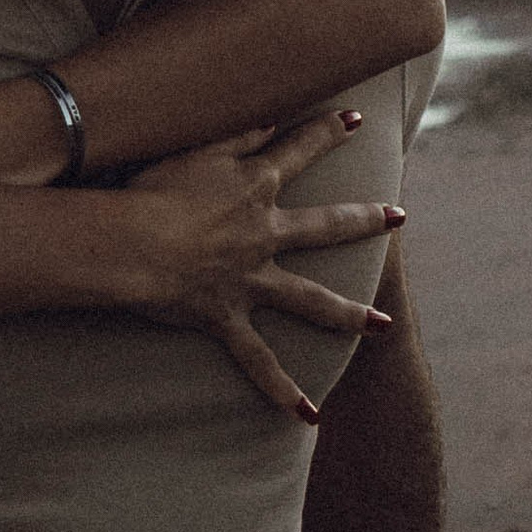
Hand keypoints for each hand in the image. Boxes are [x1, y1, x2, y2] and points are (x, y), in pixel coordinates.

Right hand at [121, 110, 401, 416]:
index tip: (357, 121)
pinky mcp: (228, 316)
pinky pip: (258, 360)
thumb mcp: (192, 147)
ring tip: (383, 326)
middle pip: (324, 225)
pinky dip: (281, 389)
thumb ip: (234, 132)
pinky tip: (307, 414)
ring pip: (311, 298)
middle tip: (399, 216)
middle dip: (364, 219)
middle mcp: (264, 232)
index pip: (297, 149)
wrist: (133, 243)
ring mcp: (251, 278)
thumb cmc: (151, 188)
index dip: (327, 132)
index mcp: (254, 185)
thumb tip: (270, 118)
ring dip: (349, 313)